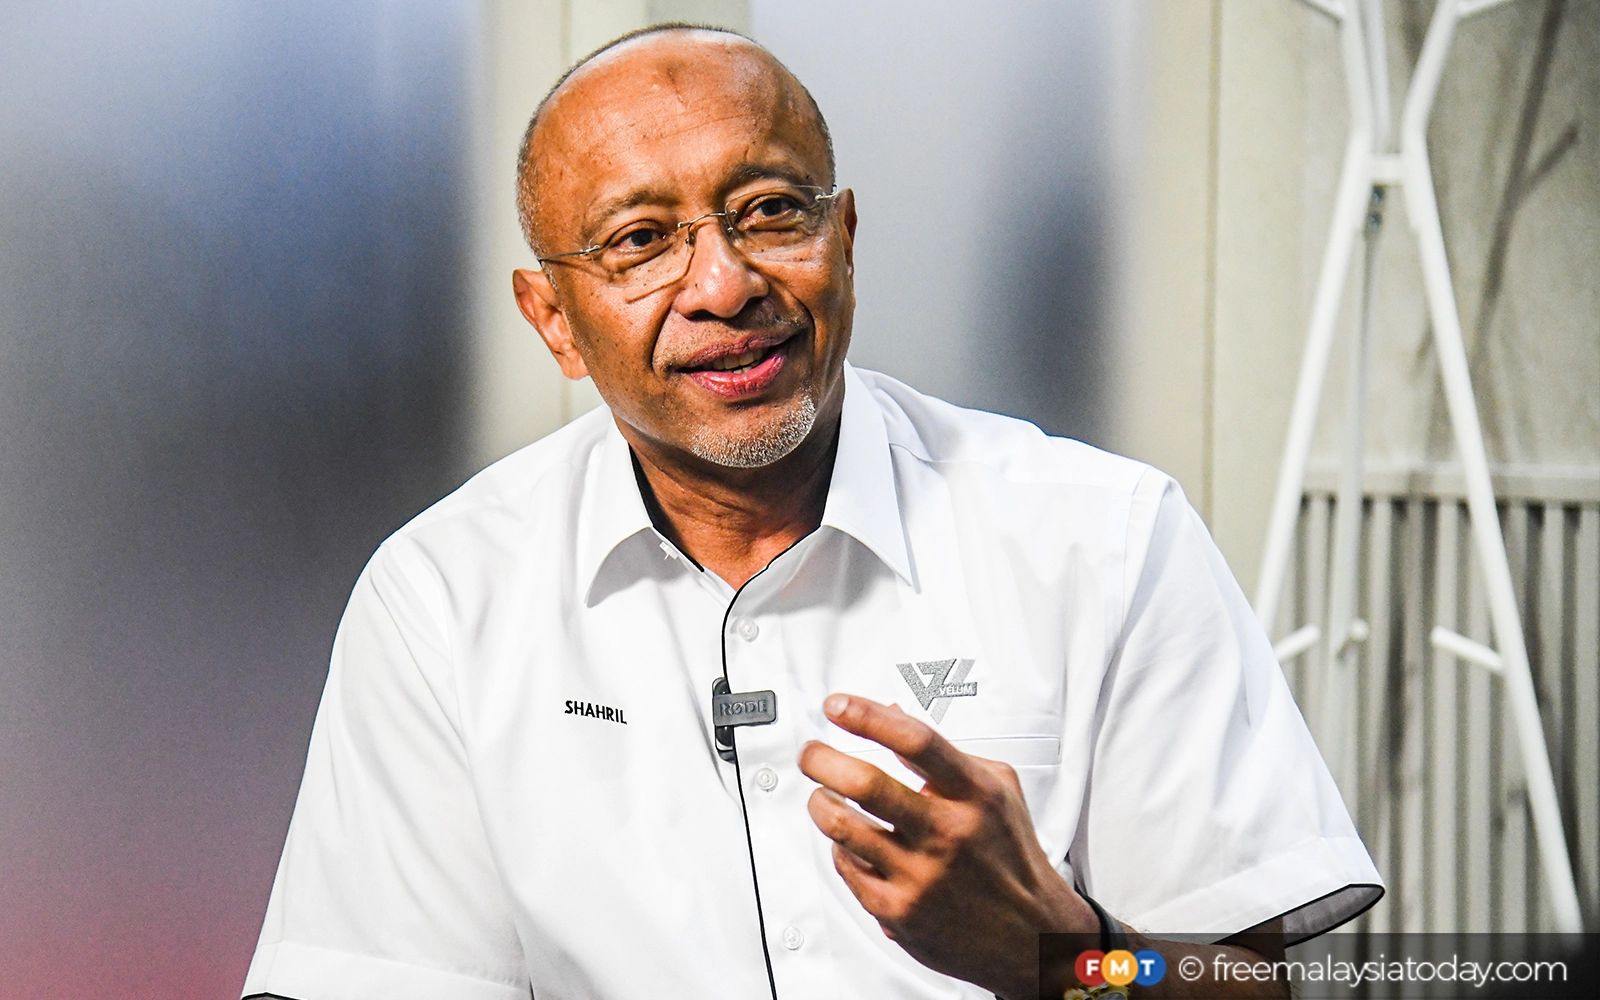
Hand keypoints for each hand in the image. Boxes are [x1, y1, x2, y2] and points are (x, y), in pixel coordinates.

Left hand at [798, 694, 1095, 998]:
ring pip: (843, 827)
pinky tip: (848, 839)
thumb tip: (891, 713)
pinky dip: (839, 846)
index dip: (867, 717)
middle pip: (866, 784)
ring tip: (821, 794)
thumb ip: (945, 753)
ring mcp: (921, 875)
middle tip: (811, 753)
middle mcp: (948, 833)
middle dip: (822, 760)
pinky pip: (846, 867)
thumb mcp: (998, 790)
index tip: (837, 706)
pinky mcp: (899, 911)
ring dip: (820, 802)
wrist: (1032, 935)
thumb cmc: (1011, 857)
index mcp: (975, 795)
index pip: (915, 741)